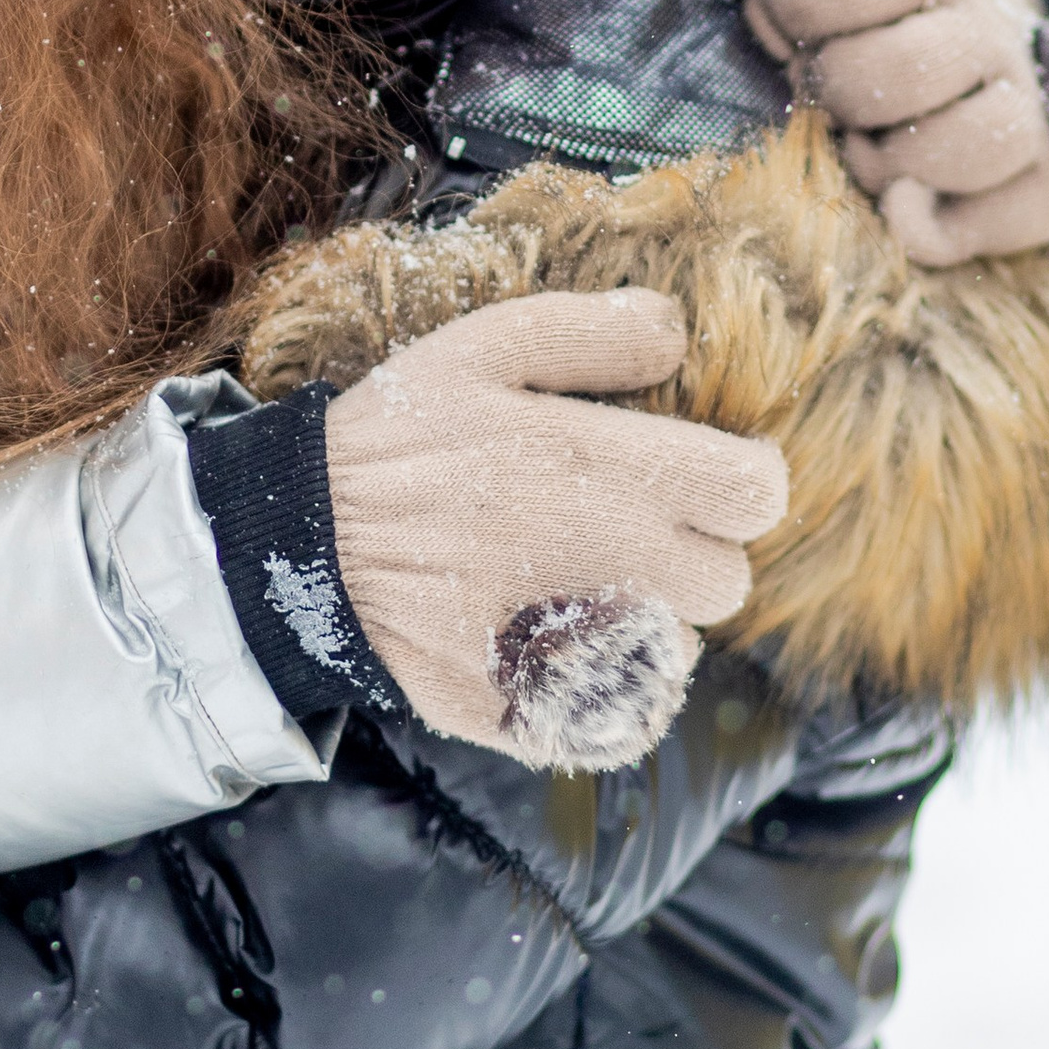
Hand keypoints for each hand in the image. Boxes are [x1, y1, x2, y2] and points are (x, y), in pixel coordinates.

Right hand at [323, 291, 787, 769]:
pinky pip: (612, 719)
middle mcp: (594, 557)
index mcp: (596, 464)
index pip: (752, 492)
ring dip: (648, 621)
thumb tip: (678, 329)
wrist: (296, 539)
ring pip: (676, 651)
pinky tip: (553, 649)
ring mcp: (558, 643)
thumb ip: (591, 334)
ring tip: (583, 586)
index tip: (704, 478)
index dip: (740, 483)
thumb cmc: (396, 435)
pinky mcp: (521, 709)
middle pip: (726, 583)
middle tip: (631, 533)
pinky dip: (600, 694)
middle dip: (694, 557)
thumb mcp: (481, 347)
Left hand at [740, 0, 1048, 266]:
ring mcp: (1028, 106)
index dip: (791, 5)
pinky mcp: (1041, 178)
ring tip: (854, 142)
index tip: (776, 18)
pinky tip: (893, 206)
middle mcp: (996, 32)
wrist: (988, 0)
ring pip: (976, 143)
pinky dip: (944, 229)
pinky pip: (1014, 216)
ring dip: (889, 158)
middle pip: (903, 71)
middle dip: (833, 86)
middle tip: (814, 85)